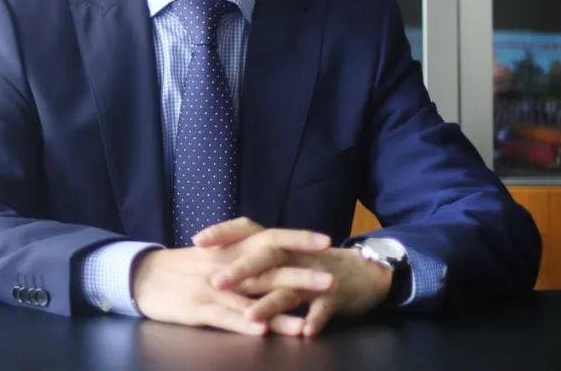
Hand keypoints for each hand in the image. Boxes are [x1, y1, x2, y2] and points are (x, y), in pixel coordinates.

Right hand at [131, 227, 332, 335]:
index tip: (327, 241)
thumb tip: (272, 254)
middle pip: (268, 268)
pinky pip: (225, 316)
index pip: (269, 238)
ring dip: (281, 310)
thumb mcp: (211, 253)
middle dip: (302, 275)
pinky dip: (244, 322)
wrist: (141, 275)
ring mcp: (212, 287)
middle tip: (332, 279)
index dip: (298, 239)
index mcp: (230, 248)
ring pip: (252, 298)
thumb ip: (241, 254)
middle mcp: (225, 265)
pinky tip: (262, 330)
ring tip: (306, 322)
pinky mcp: (198, 308)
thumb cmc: (179, 267)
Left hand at [196, 218, 392, 335]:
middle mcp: (294, 255)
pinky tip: (304, 331)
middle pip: (265, 256)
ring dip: (271, 303)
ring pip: (290, 287)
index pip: (247, 229)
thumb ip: (251, 255)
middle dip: (241, 269)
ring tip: (250, 316)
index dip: (223, 233)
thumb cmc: (311, 265)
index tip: (197, 240)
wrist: (363, 272)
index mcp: (278, 243)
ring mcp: (315, 274)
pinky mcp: (336, 295)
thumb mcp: (282, 255)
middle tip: (216, 282)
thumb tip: (210, 255)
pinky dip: (315, 319)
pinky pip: (324, 308)